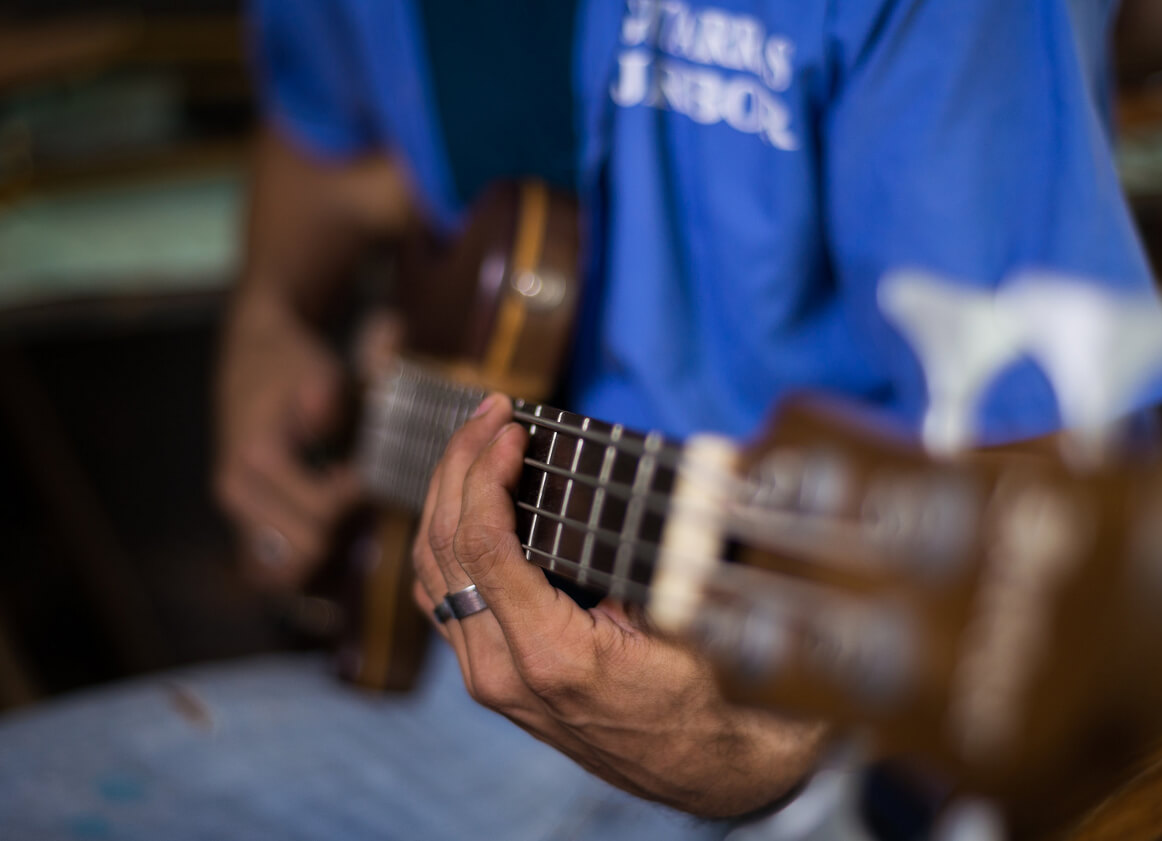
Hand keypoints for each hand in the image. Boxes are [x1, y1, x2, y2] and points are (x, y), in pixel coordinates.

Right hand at [214, 290, 360, 587]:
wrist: (254, 352)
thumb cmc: (292, 364)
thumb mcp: (317, 370)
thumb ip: (324, 399)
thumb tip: (322, 420)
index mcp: (256, 458)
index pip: (319, 510)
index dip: (356, 493)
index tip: (369, 467)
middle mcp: (236, 490)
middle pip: (308, 543)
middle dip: (342, 520)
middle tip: (357, 484)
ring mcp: (234, 506)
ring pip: (290, 558)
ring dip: (325, 534)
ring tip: (340, 495)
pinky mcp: (239, 513)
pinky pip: (274, 558)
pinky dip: (304, 543)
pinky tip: (323, 514)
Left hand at [411, 394, 830, 817]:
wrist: (704, 768)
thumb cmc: (705, 694)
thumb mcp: (680, 621)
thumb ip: (637, 560)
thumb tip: (610, 486)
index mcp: (550, 655)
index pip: (485, 545)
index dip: (486, 473)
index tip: (508, 426)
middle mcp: (502, 671)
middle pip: (445, 550)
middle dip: (458, 468)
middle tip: (486, 413)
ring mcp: (489, 678)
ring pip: (434, 573)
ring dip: (445, 498)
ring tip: (472, 442)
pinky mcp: (491, 676)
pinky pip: (444, 600)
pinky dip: (445, 542)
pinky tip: (464, 502)